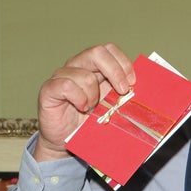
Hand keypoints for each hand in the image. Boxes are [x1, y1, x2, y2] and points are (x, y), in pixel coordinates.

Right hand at [34, 43, 135, 160]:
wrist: (64, 139)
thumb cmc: (87, 121)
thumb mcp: (109, 105)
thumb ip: (120, 92)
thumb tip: (140, 87)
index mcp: (93, 67)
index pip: (109, 50)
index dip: (123, 63)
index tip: (132, 82)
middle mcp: (77, 66)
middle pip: (97, 52)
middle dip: (115, 71)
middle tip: (122, 90)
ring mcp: (61, 76)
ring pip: (84, 75)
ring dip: (94, 95)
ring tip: (92, 108)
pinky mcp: (50, 89)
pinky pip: (67, 85)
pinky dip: (79, 98)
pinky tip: (81, 107)